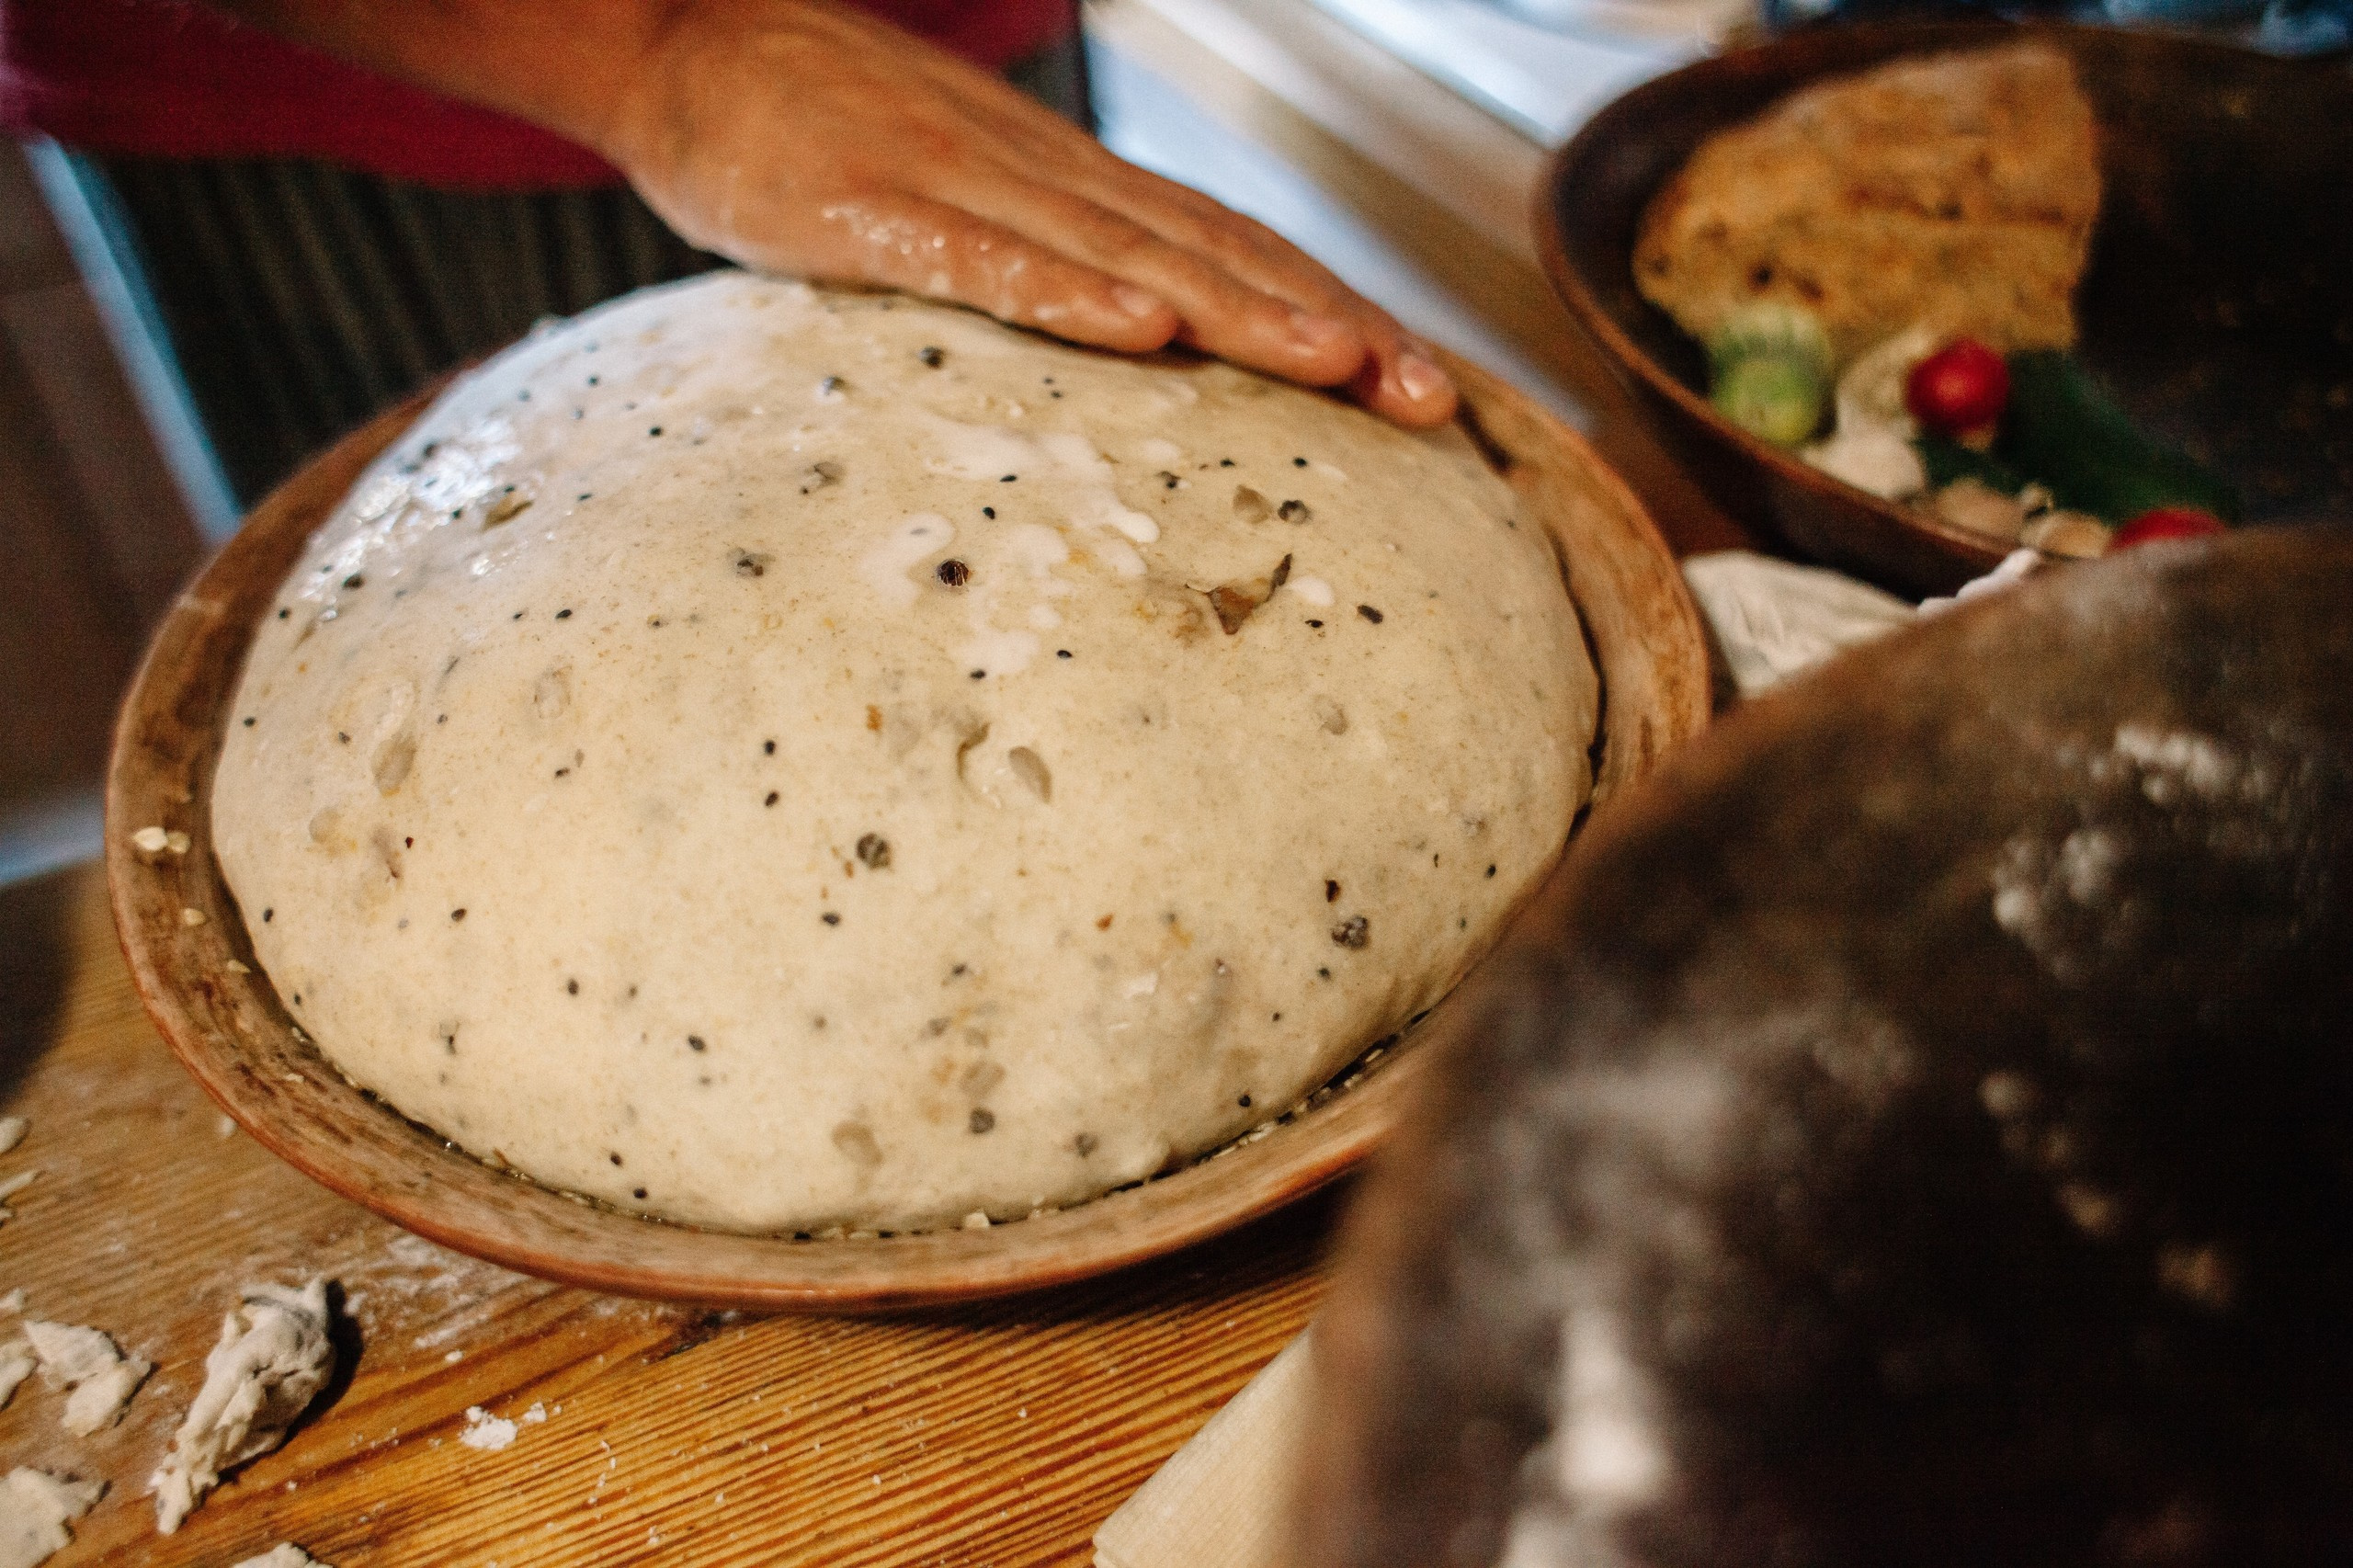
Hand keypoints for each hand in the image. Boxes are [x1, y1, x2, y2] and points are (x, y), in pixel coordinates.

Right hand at [599, 1, 1456, 425]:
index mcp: (1070, 184)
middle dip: (1328, 325)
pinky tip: (1138, 331)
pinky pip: (976, 257)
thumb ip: (1040, 262)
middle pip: (1210, 254)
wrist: (680, 42)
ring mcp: (957, 182)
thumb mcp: (954, 194)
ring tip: (1335, 364)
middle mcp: (1041, 175)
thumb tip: (1131, 340)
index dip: (1331, 309)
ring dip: (1235, 311)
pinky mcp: (867, 208)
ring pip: (1121, 253)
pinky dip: (1062, 295)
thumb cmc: (820, 131)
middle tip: (1431, 398)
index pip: (1230, 247)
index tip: (1422, 382)